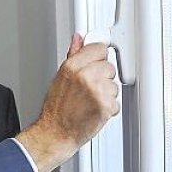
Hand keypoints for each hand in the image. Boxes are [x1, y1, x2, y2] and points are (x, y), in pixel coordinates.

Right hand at [18, 34, 118, 171]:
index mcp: (72, 66)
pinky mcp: (105, 106)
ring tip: (90, 101)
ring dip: (107, 93)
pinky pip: (116, 101)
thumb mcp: (60, 77)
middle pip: (109, 67)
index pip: (99, 49)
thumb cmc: (56, 109)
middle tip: (89, 89)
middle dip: (103, 77)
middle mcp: (85, 76)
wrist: (55, 132)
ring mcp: (96, 91)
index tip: (96, 63)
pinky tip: (94, 110)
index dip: (98, 58)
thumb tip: (77, 38)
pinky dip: (109, 108)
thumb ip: (73, 55)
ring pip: (114, 85)